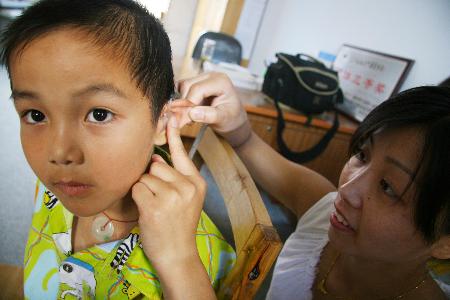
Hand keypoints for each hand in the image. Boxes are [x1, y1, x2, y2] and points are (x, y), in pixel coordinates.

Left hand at [131, 116, 205, 266]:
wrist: (178, 254)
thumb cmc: (178, 226)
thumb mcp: (186, 199)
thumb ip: (176, 178)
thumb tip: (157, 161)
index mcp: (196, 183)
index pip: (182, 155)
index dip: (174, 136)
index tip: (169, 117)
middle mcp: (187, 186)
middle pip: (157, 166)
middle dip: (152, 180)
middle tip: (159, 200)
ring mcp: (172, 196)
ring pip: (145, 177)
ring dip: (144, 191)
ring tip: (155, 208)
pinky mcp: (156, 206)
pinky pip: (137, 188)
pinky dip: (138, 199)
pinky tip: (148, 212)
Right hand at [173, 72, 248, 135]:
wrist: (232, 118)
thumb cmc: (231, 117)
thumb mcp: (223, 119)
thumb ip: (209, 116)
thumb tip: (192, 113)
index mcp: (220, 81)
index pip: (198, 89)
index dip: (189, 104)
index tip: (185, 120)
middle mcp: (211, 76)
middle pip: (188, 85)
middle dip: (184, 104)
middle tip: (186, 121)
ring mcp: (203, 78)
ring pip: (183, 87)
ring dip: (182, 103)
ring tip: (190, 117)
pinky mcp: (196, 83)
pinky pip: (182, 89)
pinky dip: (182, 100)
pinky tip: (189, 111)